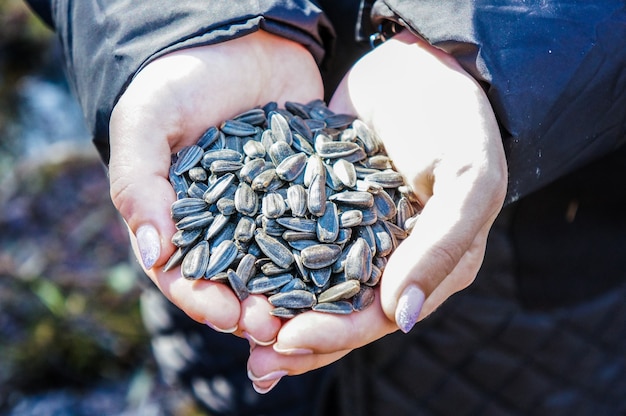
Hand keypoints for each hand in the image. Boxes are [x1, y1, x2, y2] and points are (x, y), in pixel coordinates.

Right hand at [108, 31, 322, 341]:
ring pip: (283, 263)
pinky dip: (333, 248)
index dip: (204, 300)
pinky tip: (348, 267)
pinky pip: (323, 223)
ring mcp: (272, 208)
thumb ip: (138, 184)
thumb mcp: (146, 123)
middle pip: (238, 281)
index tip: (228, 316)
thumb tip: (153, 252)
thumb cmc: (180, 77)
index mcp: (182, 218)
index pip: (186, 274)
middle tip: (275, 327)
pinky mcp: (309, 188)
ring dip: (296, 294)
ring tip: (313, 312)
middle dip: (254, 310)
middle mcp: (229, 222)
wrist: (239, 37)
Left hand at [247, 30, 506, 391]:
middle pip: (339, 312)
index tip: (288, 339)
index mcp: (429, 266)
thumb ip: (441, 248)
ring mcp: (352, 233)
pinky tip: (234, 273)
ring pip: (311, 285)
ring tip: (235, 327)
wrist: (420, 64)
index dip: (335, 334)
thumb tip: (402, 317)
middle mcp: (389, 260)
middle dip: (296, 338)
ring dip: (277, 311)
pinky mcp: (321, 206)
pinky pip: (291, 238)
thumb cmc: (457, 120)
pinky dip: (266, 260)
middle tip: (253, 357)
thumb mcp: (467, 180)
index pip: (378, 317)